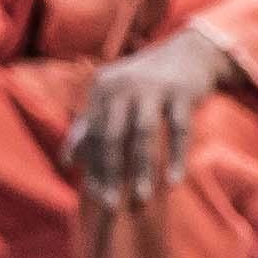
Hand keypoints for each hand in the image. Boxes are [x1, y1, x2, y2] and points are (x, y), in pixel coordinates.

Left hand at [70, 27, 241, 200]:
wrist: (190, 52)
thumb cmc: (147, 83)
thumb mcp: (114, 97)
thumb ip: (90, 126)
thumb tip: (66, 161)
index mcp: (103, 88)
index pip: (92, 134)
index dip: (92, 166)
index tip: (95, 196)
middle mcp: (124, 85)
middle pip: (112, 136)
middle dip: (110, 172)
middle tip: (111, 205)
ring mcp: (154, 87)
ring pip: (143, 134)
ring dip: (142, 169)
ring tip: (143, 198)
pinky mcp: (182, 92)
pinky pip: (178, 129)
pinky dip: (176, 157)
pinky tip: (173, 181)